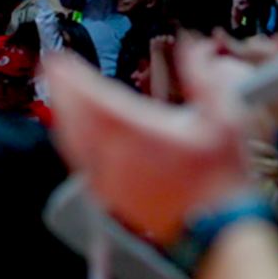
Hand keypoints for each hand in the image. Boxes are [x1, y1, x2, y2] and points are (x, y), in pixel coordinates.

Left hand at [44, 39, 258, 243]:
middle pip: (74, 117)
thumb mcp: (226, 118)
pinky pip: (80, 163)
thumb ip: (204, 77)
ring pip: (72, 141)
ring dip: (63, 114)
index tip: (58, 59)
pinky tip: (75, 134)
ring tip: (59, 96)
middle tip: (52, 70)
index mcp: (139, 133)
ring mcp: (108, 179)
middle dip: (61, 90)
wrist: (216, 231)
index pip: (95, 97)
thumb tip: (191, 46)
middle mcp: (114, 155)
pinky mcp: (109, 197)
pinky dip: (72, 141)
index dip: (73, 76)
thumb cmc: (221, 178)